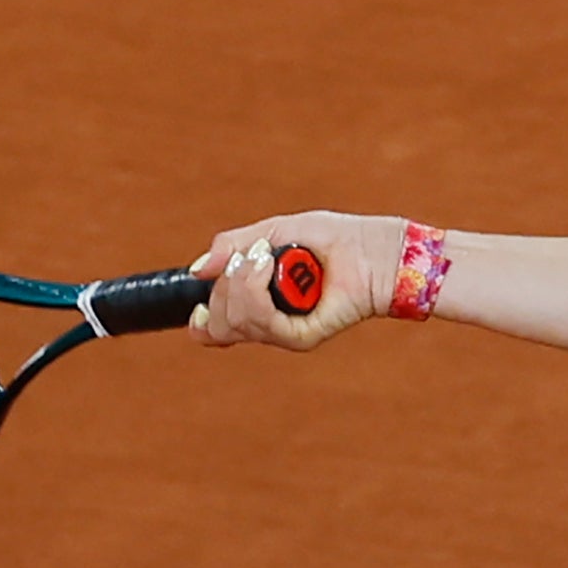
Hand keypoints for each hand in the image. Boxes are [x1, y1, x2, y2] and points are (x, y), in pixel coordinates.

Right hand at [185, 211, 404, 350]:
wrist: (371, 248)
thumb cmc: (331, 238)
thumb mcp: (272, 231)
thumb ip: (231, 248)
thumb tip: (196, 271)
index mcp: (256, 304)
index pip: (212, 329)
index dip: (202, 316)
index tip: (204, 293)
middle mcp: (267, 324)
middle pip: (217, 324)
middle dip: (224, 285)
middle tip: (253, 257)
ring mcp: (284, 332)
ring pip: (234, 323)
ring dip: (242, 282)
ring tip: (267, 257)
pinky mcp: (302, 337)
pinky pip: (261, 323)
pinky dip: (257, 290)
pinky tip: (270, 266)